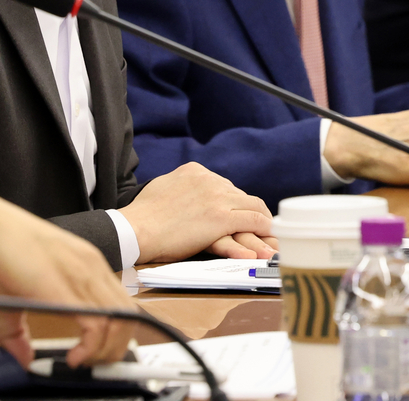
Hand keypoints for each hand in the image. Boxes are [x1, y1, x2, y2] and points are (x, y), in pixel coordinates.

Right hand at [0, 183, 134, 367]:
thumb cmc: (1, 253)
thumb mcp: (18, 295)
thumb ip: (20, 332)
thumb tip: (21, 360)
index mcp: (88, 266)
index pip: (123, 304)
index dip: (117, 335)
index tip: (99, 354)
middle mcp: (93, 269)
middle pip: (129, 315)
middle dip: (116, 347)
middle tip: (94, 364)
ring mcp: (83, 275)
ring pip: (120, 321)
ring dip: (107, 351)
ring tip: (83, 361)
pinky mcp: (67, 288)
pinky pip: (98, 324)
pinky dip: (92, 348)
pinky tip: (74, 357)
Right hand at [117, 162, 276, 263]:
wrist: (136, 229)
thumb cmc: (143, 216)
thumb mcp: (163, 186)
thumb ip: (180, 186)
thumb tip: (184, 192)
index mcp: (195, 171)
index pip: (225, 186)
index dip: (234, 202)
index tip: (239, 213)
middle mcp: (210, 180)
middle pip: (241, 195)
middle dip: (251, 212)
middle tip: (260, 226)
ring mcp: (217, 198)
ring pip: (253, 206)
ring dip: (263, 221)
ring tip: (271, 234)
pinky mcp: (221, 218)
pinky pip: (254, 221)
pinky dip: (265, 229)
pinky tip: (270, 237)